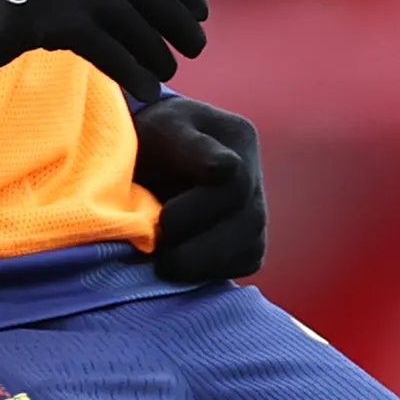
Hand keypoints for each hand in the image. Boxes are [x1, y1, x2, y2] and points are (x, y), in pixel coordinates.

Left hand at [133, 92, 264, 285]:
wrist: (142, 159)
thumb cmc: (144, 139)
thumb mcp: (156, 129)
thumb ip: (185, 144)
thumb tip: (224, 168)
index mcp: (235, 136)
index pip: (232, 177)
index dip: (199, 207)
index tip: (164, 221)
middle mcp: (253, 172)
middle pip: (249, 218)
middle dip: (202, 246)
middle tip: (161, 259)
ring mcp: (256, 206)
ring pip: (251, 245)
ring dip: (206, 264)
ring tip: (166, 265)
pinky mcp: (251, 237)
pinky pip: (246, 261)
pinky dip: (214, 270)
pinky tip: (184, 268)